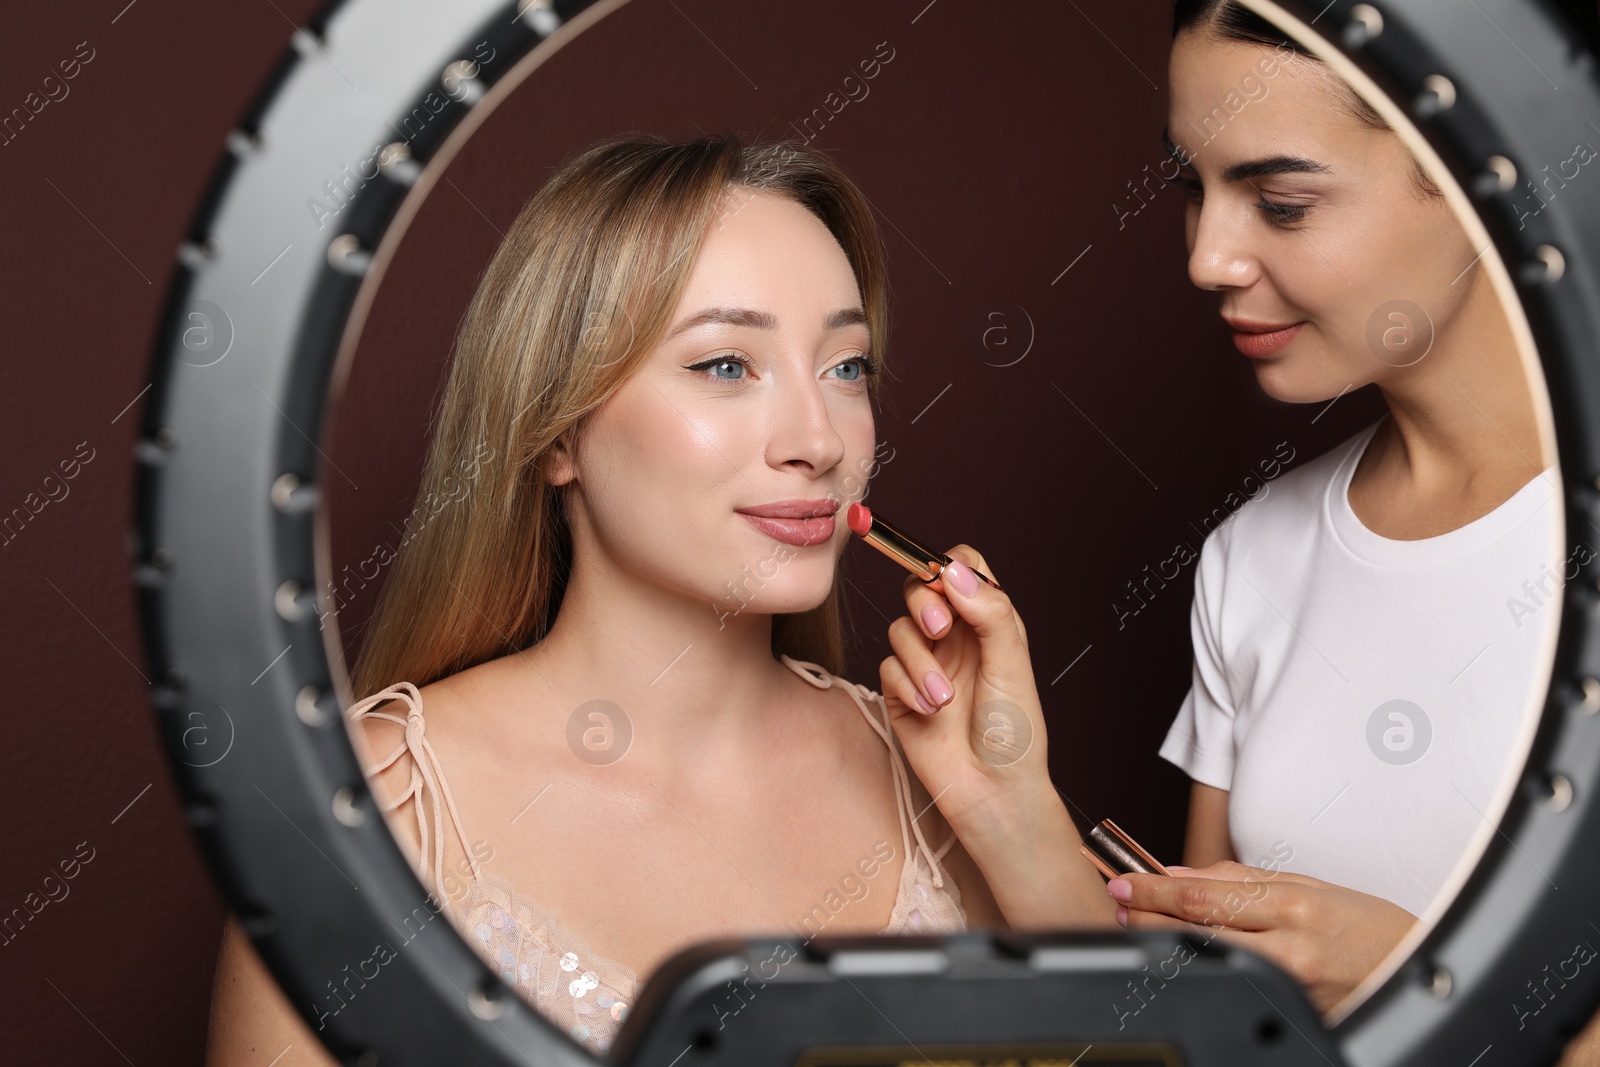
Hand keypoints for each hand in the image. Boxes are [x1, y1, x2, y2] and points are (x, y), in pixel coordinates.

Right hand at [876, 544, 1046, 840]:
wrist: (991, 792)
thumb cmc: (1014, 735)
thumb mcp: (1011, 665)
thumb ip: (989, 612)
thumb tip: (953, 570)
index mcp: (988, 623)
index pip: (962, 568)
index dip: (947, 565)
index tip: (944, 581)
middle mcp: (957, 638)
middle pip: (921, 589)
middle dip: (924, 605)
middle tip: (939, 631)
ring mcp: (927, 663)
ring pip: (900, 630)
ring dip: (920, 663)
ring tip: (944, 699)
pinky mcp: (901, 691)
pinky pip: (888, 668)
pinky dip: (907, 688)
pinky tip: (930, 712)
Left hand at [1110, 861, 1418, 1013]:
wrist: (1412, 970)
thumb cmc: (1367, 927)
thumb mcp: (1308, 886)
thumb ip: (1242, 880)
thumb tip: (1182, 874)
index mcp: (1293, 906)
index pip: (1204, 894)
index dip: (1155, 889)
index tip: (1124, 883)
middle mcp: (1289, 949)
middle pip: (1197, 930)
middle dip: (1148, 916)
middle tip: (1119, 904)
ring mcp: (1288, 988)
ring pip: (1208, 961)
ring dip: (1165, 944)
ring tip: (1140, 927)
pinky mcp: (1289, 1014)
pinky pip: (1234, 986)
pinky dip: (1203, 969)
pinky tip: (1184, 958)